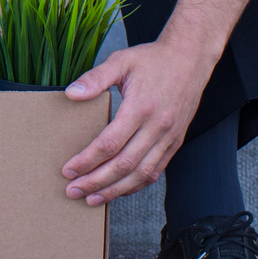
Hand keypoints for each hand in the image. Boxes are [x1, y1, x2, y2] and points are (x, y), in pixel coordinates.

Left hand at [60, 40, 215, 205]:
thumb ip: (95, 78)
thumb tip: (70, 94)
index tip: (68, 170)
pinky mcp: (175, 142)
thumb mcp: (120, 61)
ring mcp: (168, 137)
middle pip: (124, 165)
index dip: (87, 160)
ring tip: (92, 199)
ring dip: (116, 190)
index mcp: (141, 108)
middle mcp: (157, 127)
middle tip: (73, 191)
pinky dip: (136, 184)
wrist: (190, 59)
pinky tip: (119, 189)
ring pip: (141, 174)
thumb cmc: (152, 60)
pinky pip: (155, 170)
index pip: (109, 144)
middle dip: (96, 182)